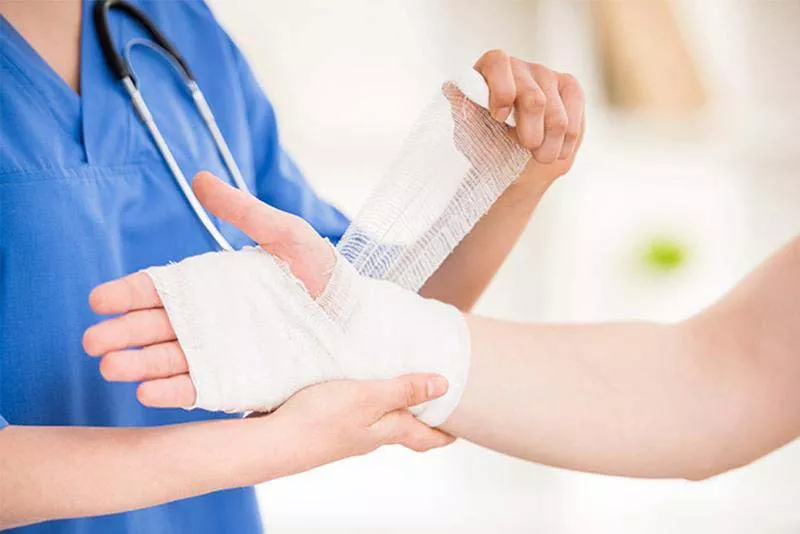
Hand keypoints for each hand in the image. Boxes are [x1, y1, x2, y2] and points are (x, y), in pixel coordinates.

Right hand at [83, 172, 333, 407]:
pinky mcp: (240, 383)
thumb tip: (199, 178)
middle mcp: (211, 323)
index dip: (129, 294)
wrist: (358, 317)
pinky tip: (148, 393)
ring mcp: (223, 354)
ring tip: (112, 368)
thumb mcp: (286, 234)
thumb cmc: (323, 273)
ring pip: (171, 361)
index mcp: (213, 287)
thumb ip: (245, 211)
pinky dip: (174, 393)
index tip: (99, 299)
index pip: (160, 291)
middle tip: (93, 342)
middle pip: (156, 328)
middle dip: (122, 334)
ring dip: (139, 366)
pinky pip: (201, 389)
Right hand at [269, 374, 454, 471]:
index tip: (460, 429)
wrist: (274, 442)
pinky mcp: (325, 426)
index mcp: (386, 430)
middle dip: (421, 418)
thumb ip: (404, 390)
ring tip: (400, 389)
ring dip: (394, 408)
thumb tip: (443, 387)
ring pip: (379, 422)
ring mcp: (346, 433)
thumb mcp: (369, 397)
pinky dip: (367, 404)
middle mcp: (369, 436)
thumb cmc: (320, 420)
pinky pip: (356, 415)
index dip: (444, 433)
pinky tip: (358, 389)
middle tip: (435, 404)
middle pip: (404, 429)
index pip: (424, 436)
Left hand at [474, 49, 585, 180]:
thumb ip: (466, 115)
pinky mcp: (569, 88)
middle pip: (533, 96)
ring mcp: (546, 75)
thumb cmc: (488, 148)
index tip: (499, 118)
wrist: (515, 167)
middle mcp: (518, 67)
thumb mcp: (472, 138)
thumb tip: (451, 89)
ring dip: (548, 144)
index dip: (502, 90)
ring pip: (555, 114)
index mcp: (488, 72)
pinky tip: (556, 151)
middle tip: (527, 148)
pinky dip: (566, 142)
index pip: (498, 62)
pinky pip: (574, 117)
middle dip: (530, 132)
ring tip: (540, 156)